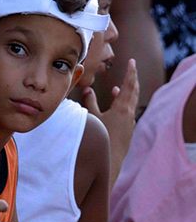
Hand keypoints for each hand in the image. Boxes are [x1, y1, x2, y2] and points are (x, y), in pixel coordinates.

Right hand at [81, 59, 138, 183]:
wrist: (109, 160)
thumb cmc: (99, 137)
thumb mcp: (91, 117)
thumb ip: (90, 101)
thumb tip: (88, 89)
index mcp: (122, 108)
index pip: (128, 85)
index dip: (130, 72)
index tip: (131, 61)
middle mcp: (129, 114)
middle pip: (134, 92)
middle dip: (132, 79)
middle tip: (132, 68)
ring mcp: (129, 123)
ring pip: (130, 104)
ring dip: (125, 94)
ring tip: (118, 89)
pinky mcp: (126, 131)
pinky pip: (126, 113)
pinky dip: (122, 106)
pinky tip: (116, 108)